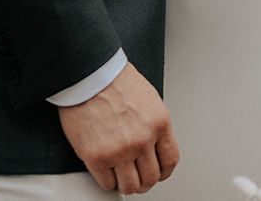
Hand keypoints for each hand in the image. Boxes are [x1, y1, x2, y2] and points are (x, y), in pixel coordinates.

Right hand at [58, 64, 178, 193]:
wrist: (89, 74)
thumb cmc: (116, 81)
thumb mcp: (149, 100)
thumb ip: (154, 125)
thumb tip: (155, 147)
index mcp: (159, 124)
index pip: (170, 160)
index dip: (164, 172)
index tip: (158, 173)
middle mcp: (142, 140)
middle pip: (151, 178)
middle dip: (144, 181)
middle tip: (136, 177)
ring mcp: (120, 150)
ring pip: (130, 186)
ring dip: (126, 185)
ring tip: (120, 177)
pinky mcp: (96, 157)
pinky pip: (106, 183)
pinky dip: (107, 181)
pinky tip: (105, 172)